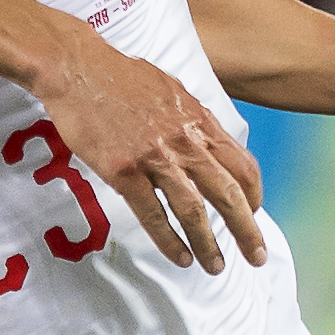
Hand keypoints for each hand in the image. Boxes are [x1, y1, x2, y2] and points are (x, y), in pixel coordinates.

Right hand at [33, 33, 267, 273]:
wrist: (78, 68)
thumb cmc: (120, 76)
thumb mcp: (172, 89)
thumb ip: (193, 118)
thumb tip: (208, 138)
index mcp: (200, 121)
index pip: (242, 166)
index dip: (254, 195)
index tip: (254, 213)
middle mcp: (185, 141)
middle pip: (228, 194)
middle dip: (247, 230)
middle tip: (257, 257)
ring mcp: (156, 157)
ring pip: (194, 211)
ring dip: (209, 245)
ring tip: (215, 267)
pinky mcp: (124, 171)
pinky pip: (153, 215)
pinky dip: (169, 241)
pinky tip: (180, 258)